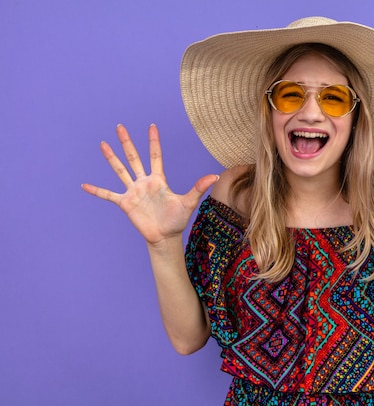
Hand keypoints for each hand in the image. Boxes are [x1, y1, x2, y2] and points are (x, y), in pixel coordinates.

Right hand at [82, 124, 217, 244]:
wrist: (165, 237)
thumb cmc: (177, 220)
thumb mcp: (188, 202)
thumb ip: (198, 188)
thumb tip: (214, 176)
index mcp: (158, 179)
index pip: (155, 155)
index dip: (153, 141)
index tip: (152, 125)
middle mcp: (144, 182)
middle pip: (133, 157)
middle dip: (127, 142)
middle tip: (120, 126)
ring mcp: (133, 191)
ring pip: (120, 170)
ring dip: (111, 158)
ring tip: (103, 144)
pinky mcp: (125, 203)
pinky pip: (108, 195)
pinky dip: (97, 191)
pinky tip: (84, 185)